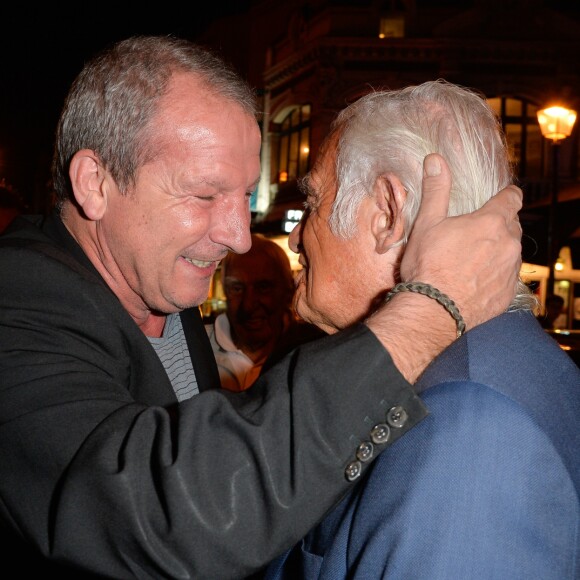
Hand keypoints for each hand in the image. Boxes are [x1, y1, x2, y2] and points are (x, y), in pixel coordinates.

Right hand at [401, 153, 522, 329]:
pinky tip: (475, 280)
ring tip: (473, 259)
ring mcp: (511, 270)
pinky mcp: (508, 293)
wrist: (434, 310)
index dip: (507, 195)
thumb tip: (435, 159)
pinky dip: (496, 274)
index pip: (512, 198)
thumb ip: (436, 190)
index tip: (501, 197)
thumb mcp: (427, 223)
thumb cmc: (429, 265)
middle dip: (499, 225)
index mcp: (491, 221)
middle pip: (512, 225)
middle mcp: (509, 243)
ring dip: (498, 250)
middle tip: (476, 232)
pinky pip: (507, 276)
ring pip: (511, 251)